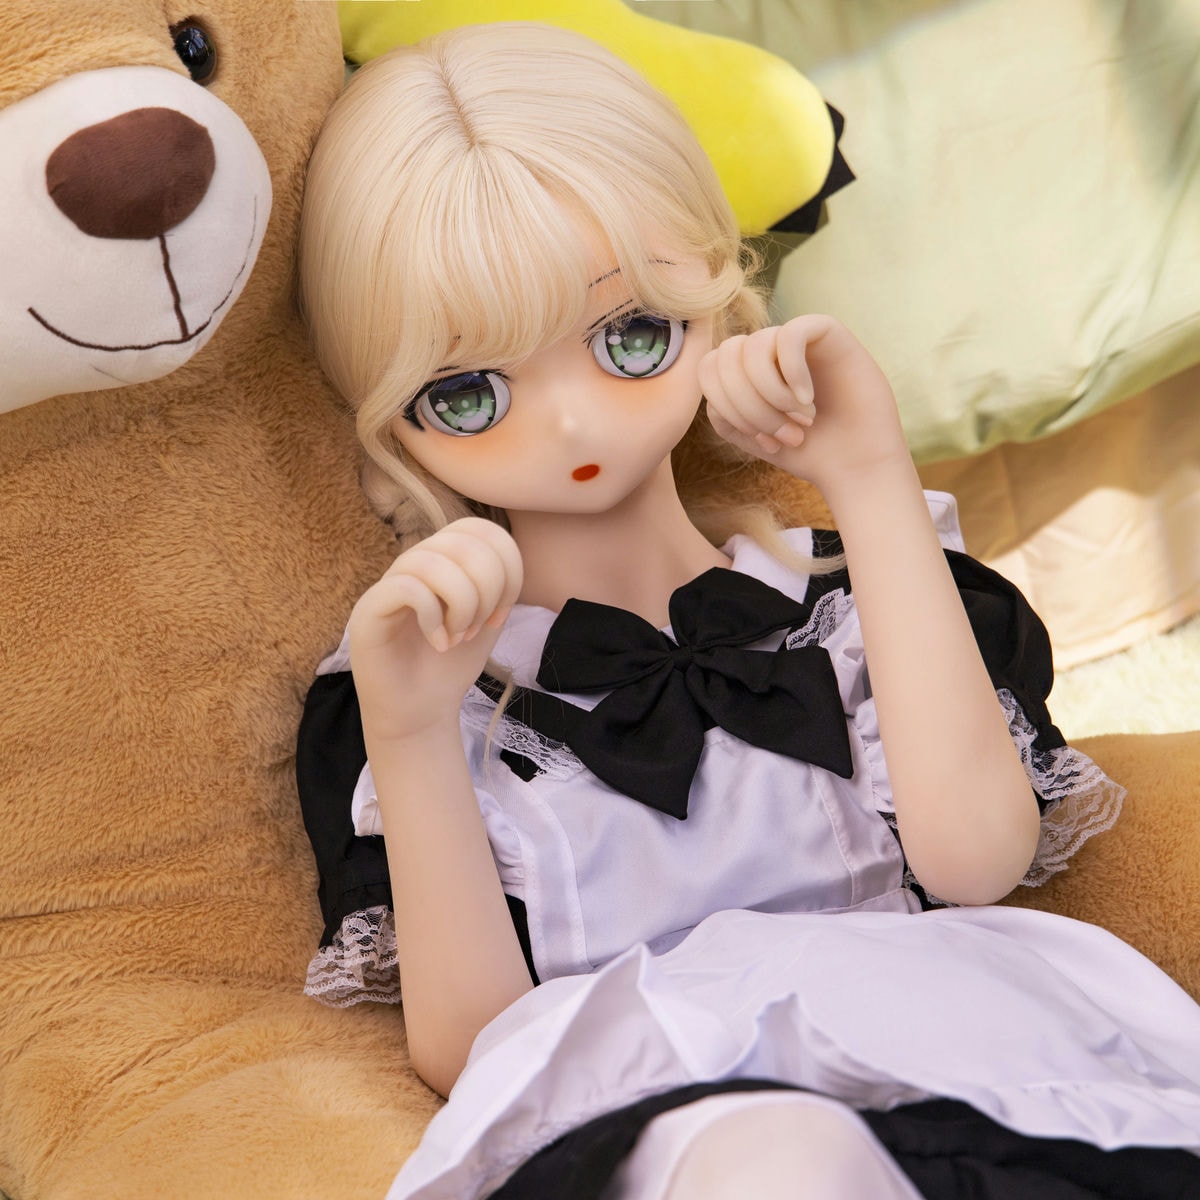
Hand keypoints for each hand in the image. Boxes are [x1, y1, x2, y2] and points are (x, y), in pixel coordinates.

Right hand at [347, 517, 523, 741]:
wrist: (419, 713)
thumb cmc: (449, 666)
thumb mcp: (487, 619)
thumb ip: (499, 584)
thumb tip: (509, 561)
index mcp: (445, 560)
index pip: (482, 529)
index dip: (507, 569)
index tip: (500, 615)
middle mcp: (415, 562)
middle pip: (464, 540)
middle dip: (487, 589)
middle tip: (476, 628)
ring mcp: (390, 583)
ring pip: (435, 561)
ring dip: (462, 605)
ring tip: (458, 637)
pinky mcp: (369, 610)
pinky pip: (408, 588)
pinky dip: (434, 618)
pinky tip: (438, 644)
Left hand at [698, 314, 908, 497]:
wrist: (857, 464)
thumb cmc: (808, 451)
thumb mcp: (752, 438)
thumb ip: (723, 414)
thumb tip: (712, 390)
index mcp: (745, 370)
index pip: (708, 367)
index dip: (725, 406)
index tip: (762, 440)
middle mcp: (768, 349)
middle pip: (725, 355)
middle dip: (747, 405)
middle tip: (783, 434)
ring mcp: (796, 338)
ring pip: (753, 346)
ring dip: (771, 394)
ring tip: (801, 420)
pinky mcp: (828, 331)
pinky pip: (791, 334)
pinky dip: (792, 371)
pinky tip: (807, 399)